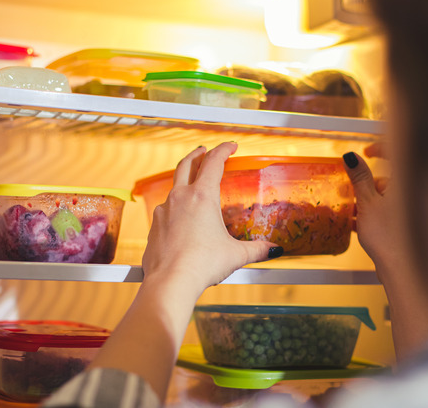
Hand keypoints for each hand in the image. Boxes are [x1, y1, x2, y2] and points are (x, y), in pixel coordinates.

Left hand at [141, 142, 280, 293]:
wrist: (171, 282)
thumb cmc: (203, 264)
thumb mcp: (236, 255)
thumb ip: (257, 249)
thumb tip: (274, 250)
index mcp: (202, 196)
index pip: (214, 162)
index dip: (223, 150)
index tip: (230, 146)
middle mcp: (180, 198)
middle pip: (186, 164)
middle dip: (197, 155)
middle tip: (203, 151)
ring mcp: (163, 211)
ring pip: (173, 188)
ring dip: (184, 183)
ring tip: (192, 188)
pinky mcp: (154, 227)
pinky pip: (165, 211)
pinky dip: (174, 209)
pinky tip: (181, 220)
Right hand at [343, 144, 405, 271]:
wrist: (403, 269)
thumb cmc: (390, 237)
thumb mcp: (368, 204)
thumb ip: (360, 178)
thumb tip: (352, 158)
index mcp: (407, 181)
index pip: (396, 152)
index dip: (379, 148)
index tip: (366, 152)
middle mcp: (414, 192)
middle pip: (388, 178)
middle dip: (366, 184)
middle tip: (349, 191)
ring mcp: (413, 209)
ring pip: (388, 197)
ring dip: (368, 201)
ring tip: (351, 212)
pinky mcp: (409, 224)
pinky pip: (391, 212)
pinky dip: (377, 213)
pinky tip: (360, 224)